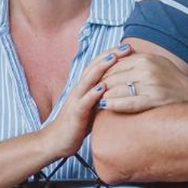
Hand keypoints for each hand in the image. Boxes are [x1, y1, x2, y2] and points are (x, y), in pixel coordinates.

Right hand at [43, 44, 129, 158]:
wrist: (57, 140)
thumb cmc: (79, 123)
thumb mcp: (95, 105)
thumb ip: (105, 95)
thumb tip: (124, 87)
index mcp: (85, 87)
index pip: (99, 66)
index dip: (113, 55)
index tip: (129, 47)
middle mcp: (80, 89)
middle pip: (94, 67)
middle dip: (111, 55)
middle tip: (127, 46)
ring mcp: (76, 100)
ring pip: (88, 80)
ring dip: (101, 68)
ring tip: (114, 58)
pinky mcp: (75, 114)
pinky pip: (83, 102)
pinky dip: (92, 94)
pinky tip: (102, 88)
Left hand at [97, 48, 187, 112]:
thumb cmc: (171, 81)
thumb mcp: (155, 63)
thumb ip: (135, 60)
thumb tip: (111, 57)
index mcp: (145, 58)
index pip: (113, 65)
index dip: (101, 75)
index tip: (95, 83)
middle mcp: (147, 69)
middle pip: (111, 77)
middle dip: (100, 87)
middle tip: (91, 94)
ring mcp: (151, 84)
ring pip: (116, 90)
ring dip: (103, 96)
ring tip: (96, 101)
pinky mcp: (155, 99)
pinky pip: (127, 102)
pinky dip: (113, 104)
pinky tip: (105, 106)